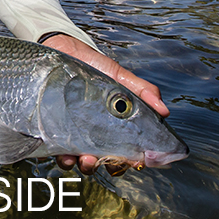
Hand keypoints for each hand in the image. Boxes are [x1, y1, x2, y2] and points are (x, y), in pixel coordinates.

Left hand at [40, 34, 168, 174]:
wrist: (62, 52)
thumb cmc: (93, 67)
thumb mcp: (119, 76)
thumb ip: (142, 91)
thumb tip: (164, 111)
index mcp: (113, 126)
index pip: (126, 151)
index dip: (132, 160)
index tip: (136, 162)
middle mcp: (94, 134)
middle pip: (105, 161)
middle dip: (108, 165)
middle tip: (106, 161)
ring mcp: (74, 134)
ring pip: (82, 161)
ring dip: (86, 165)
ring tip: (85, 158)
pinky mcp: (54, 131)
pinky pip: (58, 152)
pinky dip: (63, 158)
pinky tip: (64, 154)